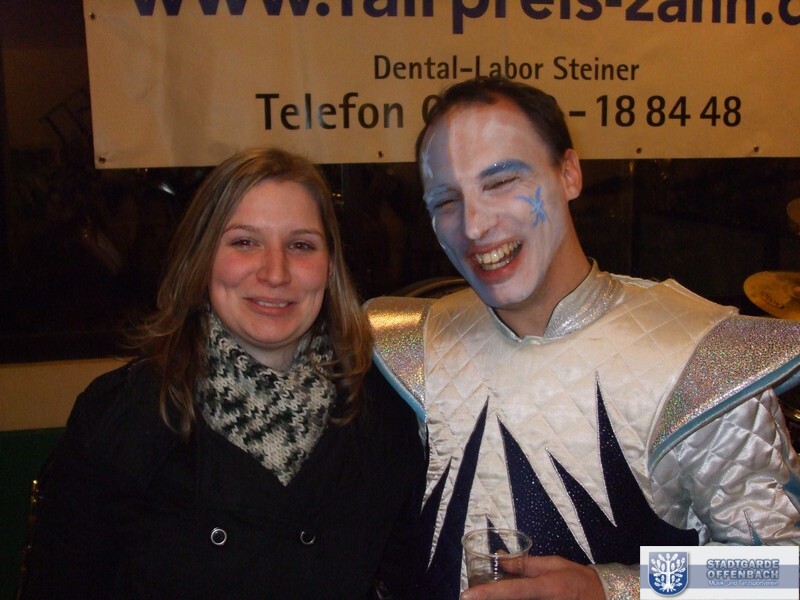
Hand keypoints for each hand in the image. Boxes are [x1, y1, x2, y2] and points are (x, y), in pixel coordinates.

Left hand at [460, 556, 605, 599]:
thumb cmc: (576, 578)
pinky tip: (510, 596)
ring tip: (488, 594)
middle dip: (491, 599)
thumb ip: (524, 564)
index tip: (466, 596)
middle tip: (475, 595)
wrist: (603, 597)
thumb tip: (498, 557)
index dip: (486, 593)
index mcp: (546, 588)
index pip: (510, 591)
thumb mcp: (552, 565)